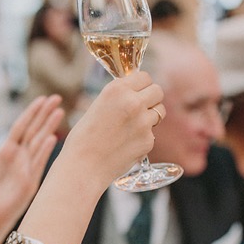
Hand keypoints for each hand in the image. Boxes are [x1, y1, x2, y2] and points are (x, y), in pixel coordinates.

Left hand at [0, 95, 62, 243]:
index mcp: (8, 151)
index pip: (21, 127)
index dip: (31, 113)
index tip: (41, 99)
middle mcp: (20, 157)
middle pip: (35, 130)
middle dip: (45, 115)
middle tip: (57, 98)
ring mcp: (27, 167)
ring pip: (40, 142)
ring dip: (49, 127)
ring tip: (59, 112)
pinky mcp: (31, 181)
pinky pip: (39, 162)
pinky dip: (45, 150)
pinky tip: (51, 138)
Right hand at [60, 71, 163, 187]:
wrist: (83, 167)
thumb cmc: (84, 138)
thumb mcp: (98, 106)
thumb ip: (118, 98)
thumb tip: (136, 93)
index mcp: (117, 89)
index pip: (145, 77)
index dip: (142, 85)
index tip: (138, 91)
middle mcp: (133, 102)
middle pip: (158, 91)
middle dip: (152, 98)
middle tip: (142, 107)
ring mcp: (143, 122)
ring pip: (159, 111)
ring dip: (150, 116)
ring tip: (133, 127)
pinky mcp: (148, 140)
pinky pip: (152, 133)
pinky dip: (143, 137)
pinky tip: (127, 144)